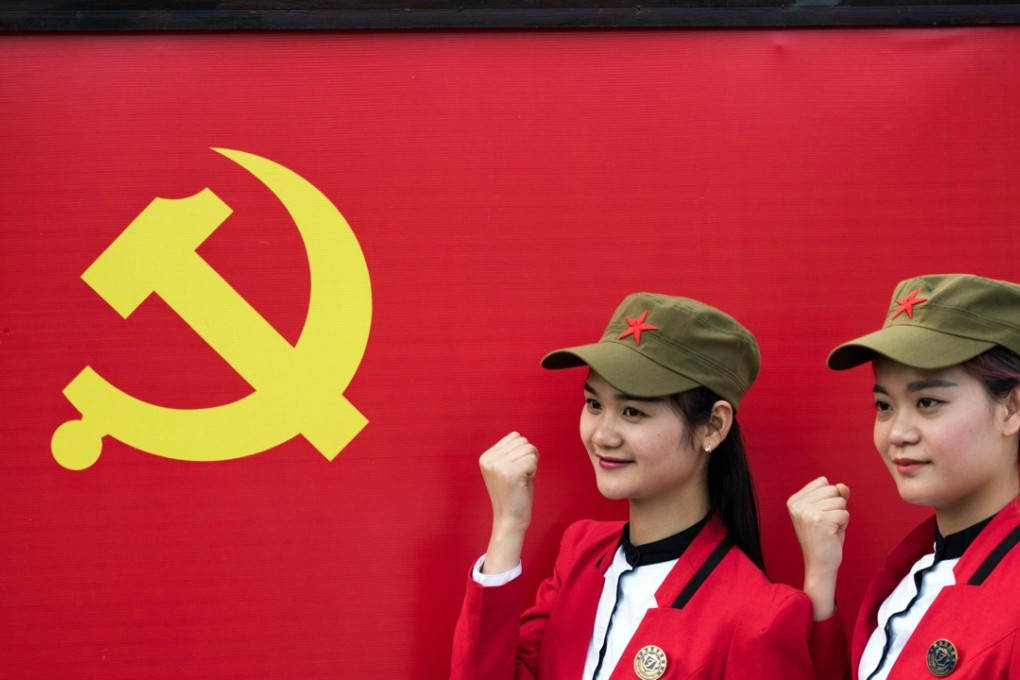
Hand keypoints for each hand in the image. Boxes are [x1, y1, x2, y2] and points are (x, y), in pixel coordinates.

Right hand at [478, 432, 539, 573]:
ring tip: (522, 479)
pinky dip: (534, 471)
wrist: (510, 520)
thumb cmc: (514, 494)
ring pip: (530, 448)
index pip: (515, 436)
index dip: (522, 451)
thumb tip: (519, 437)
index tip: (517, 469)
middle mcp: (489, 460)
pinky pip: (533, 460)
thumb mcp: (506, 469)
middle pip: (523, 441)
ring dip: (532, 464)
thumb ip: (510, 452)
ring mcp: (498, 466)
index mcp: (486, 457)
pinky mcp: (510, 473)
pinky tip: (525, 482)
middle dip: (529, 456)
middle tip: (521, 475)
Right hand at [787, 477, 849, 619]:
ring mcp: (807, 512)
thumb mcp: (828, 512)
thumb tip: (842, 486)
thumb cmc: (824, 538)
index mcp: (794, 500)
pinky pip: (845, 513)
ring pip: (840, 501)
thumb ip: (835, 496)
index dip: (829, 498)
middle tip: (827, 524)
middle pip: (832, 489)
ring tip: (829, 529)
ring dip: (840, 516)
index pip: (823, 482)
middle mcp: (798, 505)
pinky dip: (843, 524)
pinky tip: (832, 534)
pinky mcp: (820, 520)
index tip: (820, 515)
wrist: (820, 564)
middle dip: (836, 506)